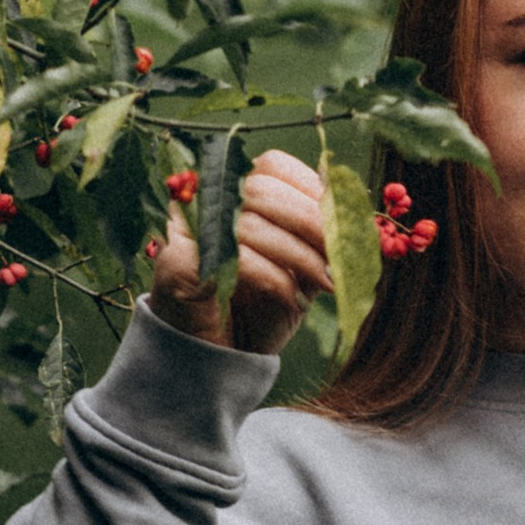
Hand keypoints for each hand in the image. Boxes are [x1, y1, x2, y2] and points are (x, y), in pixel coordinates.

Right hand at [147, 146, 331, 357]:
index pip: (272, 166)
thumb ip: (318, 233)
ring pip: (252, 224)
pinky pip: (236, 259)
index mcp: (230, 189)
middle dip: (313, 224)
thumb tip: (348, 198)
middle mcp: (201, 200)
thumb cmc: (260, 307)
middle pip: (263, 189)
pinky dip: (276, 279)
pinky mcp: (177, 260)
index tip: (344, 224)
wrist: (217, 359)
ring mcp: (184, 227)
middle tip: (342, 258)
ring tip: (328, 284)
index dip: (313, 190)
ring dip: (301, 256)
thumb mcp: (300, 266)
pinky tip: (296, 301)